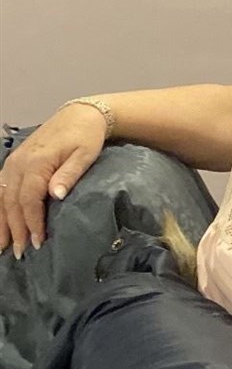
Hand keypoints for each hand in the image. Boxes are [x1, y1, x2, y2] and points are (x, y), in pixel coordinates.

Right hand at [1, 103, 110, 257]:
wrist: (79, 115)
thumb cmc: (86, 137)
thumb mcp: (84, 155)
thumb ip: (69, 175)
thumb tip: (55, 196)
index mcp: (36, 164)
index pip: (29, 199)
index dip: (31, 222)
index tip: (36, 242)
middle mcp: (18, 164)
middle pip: (11, 202)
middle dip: (14, 229)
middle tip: (18, 252)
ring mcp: (12, 163)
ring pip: (1, 197)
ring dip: (1, 222)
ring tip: (2, 245)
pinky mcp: (13, 163)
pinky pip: (0, 188)